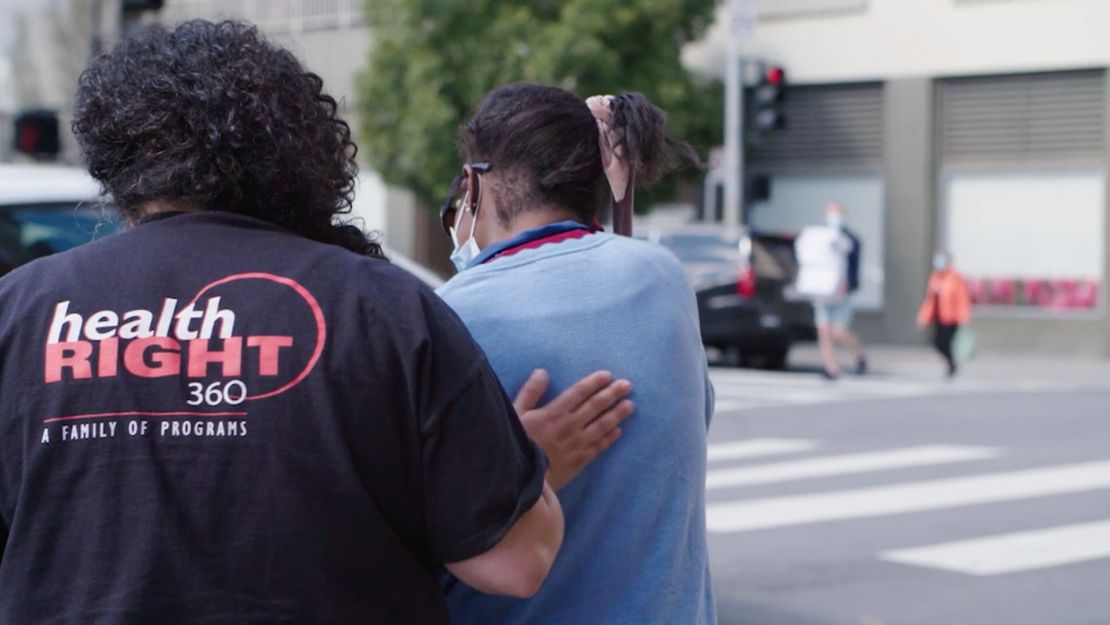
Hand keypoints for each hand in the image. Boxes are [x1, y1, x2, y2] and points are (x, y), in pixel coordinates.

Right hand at [513, 370, 633, 490]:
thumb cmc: (516, 444)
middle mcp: (569, 426)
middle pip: (595, 407)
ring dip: (617, 415)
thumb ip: (530, 393)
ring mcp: (577, 444)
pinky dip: (609, 438)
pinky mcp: (579, 461)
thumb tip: (542, 372)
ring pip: (601, 426)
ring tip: (630, 405)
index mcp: (554, 413)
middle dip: (612, 394)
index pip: (579, 392)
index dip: (594, 383)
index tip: (607, 375)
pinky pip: (598, 447)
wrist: (520, 479)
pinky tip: (618, 431)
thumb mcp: (515, 414)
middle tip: (627, 385)